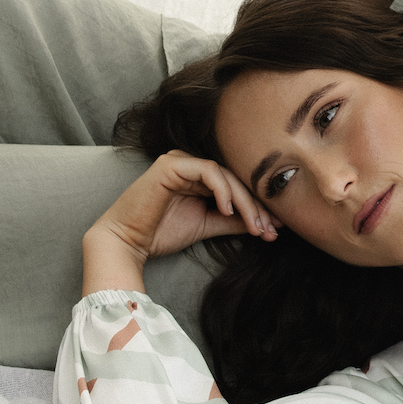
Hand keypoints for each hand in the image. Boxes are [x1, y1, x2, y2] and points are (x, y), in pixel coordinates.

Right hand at [82, 152, 276, 296]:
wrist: (127, 243)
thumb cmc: (160, 233)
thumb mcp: (206, 225)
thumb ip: (231, 220)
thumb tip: (265, 223)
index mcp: (198, 175)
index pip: (236, 185)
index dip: (257, 206)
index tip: (275, 229)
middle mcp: (190, 164)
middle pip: (234, 179)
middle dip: (256, 206)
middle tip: (271, 229)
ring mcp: (180, 161)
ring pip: (225, 176)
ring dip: (244, 202)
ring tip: (255, 226)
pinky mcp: (171, 165)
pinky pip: (207, 171)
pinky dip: (222, 190)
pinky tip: (229, 210)